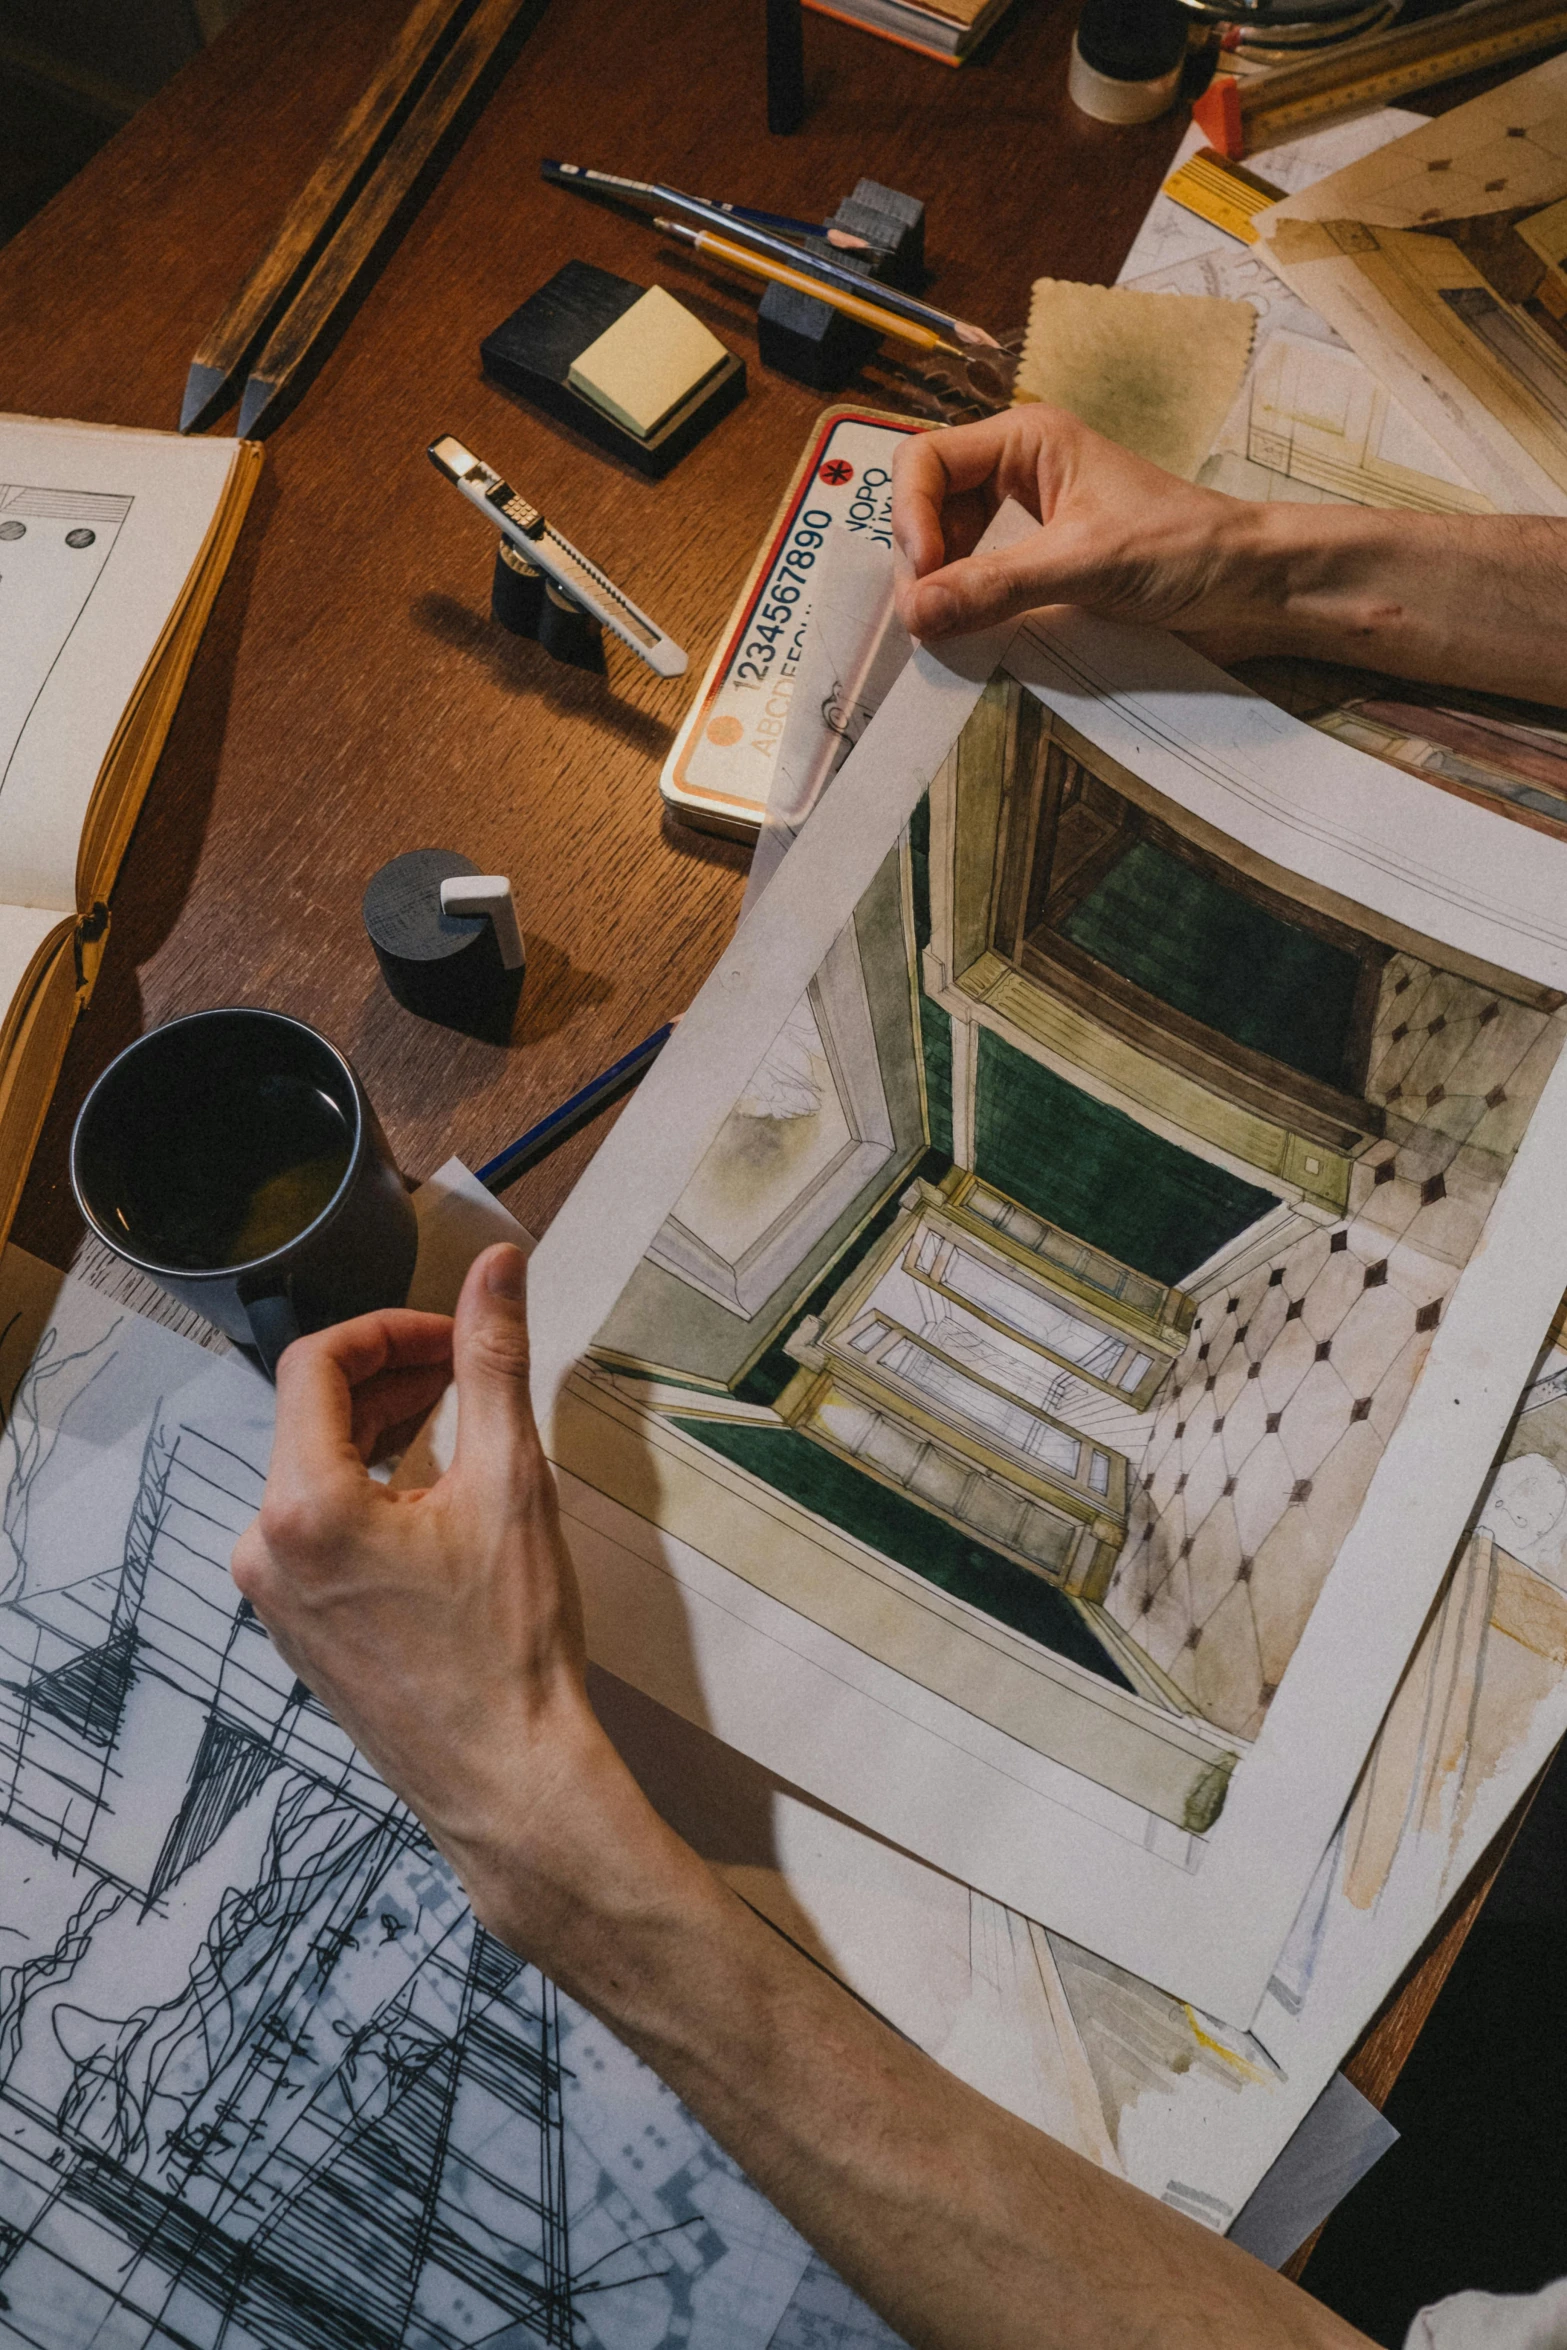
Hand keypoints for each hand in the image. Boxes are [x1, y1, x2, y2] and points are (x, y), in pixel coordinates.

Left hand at [230, 1244, 662, 1964]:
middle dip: (392, 1375)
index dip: (390, 1329)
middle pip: (310, 1414)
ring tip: (462, 1425)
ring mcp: (274, 1595)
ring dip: (383, 1429)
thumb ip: (494, 1360)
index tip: (453, 1333)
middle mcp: (265, 1551)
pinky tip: (436, 1497)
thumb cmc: (509, 1653)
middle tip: (469, 1367)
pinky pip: (317, 1525)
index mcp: (302, 1509)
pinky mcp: (297, 1626)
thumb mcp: (510, 1482)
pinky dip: (371, 1489)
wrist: (509, 1781)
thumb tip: (495, 1273)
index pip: (315, 1365)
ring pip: (314, 1469)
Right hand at [891, 404, 1267, 652]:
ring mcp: (1029, 530)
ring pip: (950, 556)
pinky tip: (973, 641)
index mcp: (1027, 444)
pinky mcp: (1042, 576)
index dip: (911, 517)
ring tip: (948, 635)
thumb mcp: (1086, 563)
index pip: (927, 462)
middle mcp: (1019, 480)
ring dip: (941, 594)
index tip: (926, 576)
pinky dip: (967, 617)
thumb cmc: (1188, 548)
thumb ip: (998, 587)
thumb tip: (918, 612)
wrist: (1253, 590)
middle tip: (930, 620)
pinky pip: (980, 592)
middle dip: (922, 563)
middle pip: (928, 512)